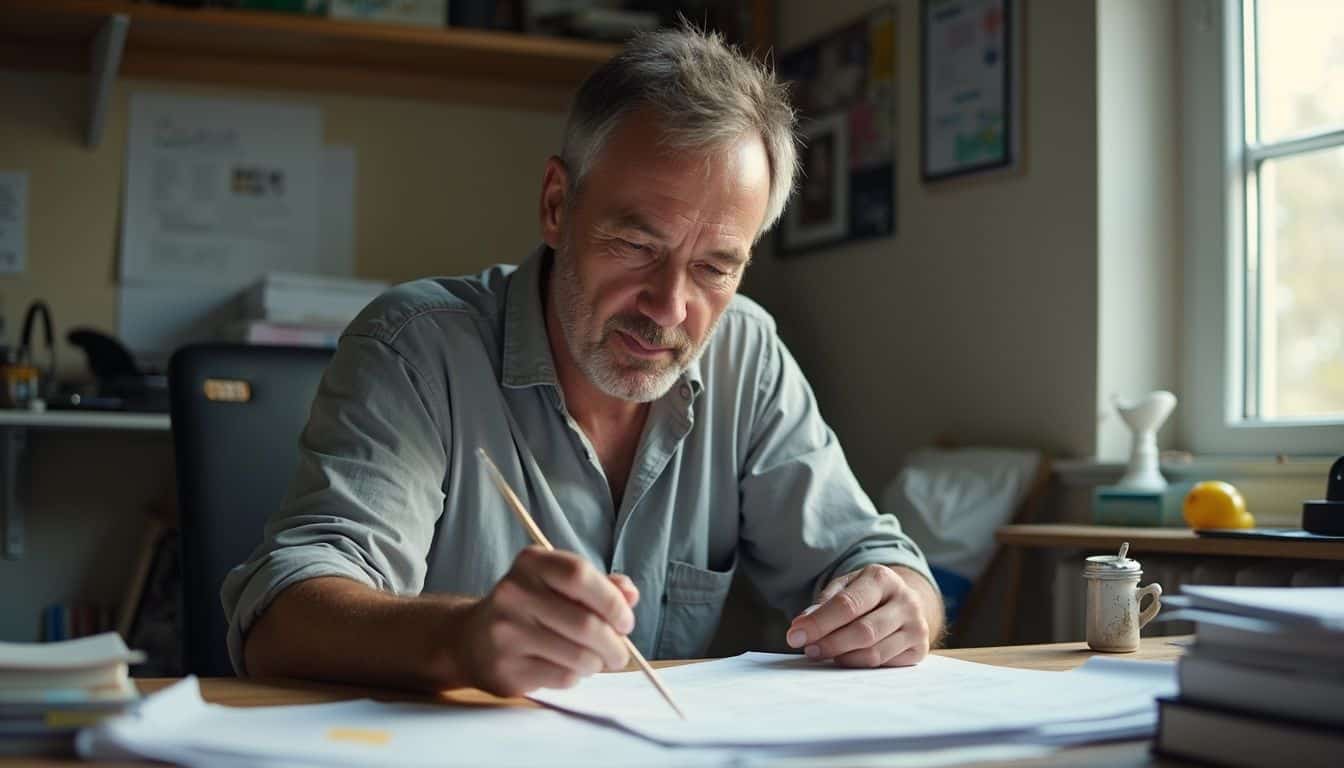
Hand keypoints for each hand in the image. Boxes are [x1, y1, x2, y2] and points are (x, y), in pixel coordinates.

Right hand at [459, 546, 638, 695]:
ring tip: (594, 660)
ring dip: (597, 663)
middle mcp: (514, 593)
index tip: (625, 621)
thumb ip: (599, 586)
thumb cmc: (529, 608)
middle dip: (614, 644)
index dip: (612, 601)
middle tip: (620, 653)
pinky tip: (567, 667)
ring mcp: (506, 632)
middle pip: (585, 623)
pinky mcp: (505, 668)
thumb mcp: (559, 585)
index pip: (580, 575)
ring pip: (578, 655)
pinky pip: (562, 677)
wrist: (470, 639)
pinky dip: (576, 676)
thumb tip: (630, 595)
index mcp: (531, 563)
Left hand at [784, 564, 934, 667]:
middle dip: (830, 643)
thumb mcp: (845, 588)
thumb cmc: (867, 595)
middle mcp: (905, 601)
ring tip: (822, 654)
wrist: (904, 602)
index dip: (819, 622)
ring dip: (843, 656)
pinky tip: (845, 658)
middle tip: (808, 649)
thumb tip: (802, 626)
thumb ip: (824, 604)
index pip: (847, 605)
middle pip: (863, 631)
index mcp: (882, 578)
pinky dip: (859, 664)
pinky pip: (884, 665)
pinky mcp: (920, 649)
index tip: (795, 635)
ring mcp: (917, 626)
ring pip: (874, 652)